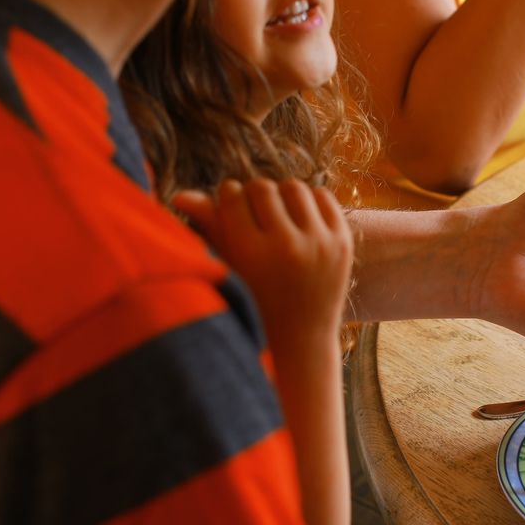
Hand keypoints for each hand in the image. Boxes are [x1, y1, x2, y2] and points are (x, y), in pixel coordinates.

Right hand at [171, 179, 352, 341]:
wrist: (301, 337)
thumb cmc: (254, 300)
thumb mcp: (228, 267)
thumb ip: (208, 227)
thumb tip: (180, 193)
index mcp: (252, 254)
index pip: (233, 195)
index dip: (228, 197)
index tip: (230, 208)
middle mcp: (287, 247)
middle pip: (263, 187)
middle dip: (253, 194)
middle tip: (253, 213)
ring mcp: (320, 243)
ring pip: (294, 187)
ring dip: (282, 195)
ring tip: (277, 215)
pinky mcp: (343, 241)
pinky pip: (322, 197)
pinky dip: (309, 202)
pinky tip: (300, 221)